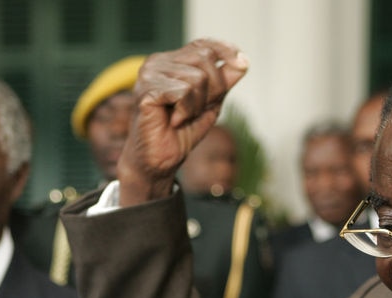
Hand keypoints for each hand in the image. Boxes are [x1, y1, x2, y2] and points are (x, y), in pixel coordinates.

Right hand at [116, 39, 248, 205]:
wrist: (160, 159)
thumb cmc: (182, 131)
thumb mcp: (210, 103)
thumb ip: (224, 82)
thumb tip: (243, 62)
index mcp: (172, 61)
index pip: (203, 44)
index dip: (226, 50)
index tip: (244, 64)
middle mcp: (158, 62)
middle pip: (205, 59)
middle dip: (213, 89)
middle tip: (197, 110)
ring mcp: (149, 74)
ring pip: (196, 78)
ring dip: (197, 105)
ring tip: (182, 117)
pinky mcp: (146, 90)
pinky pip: (184, 92)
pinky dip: (186, 111)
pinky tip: (175, 121)